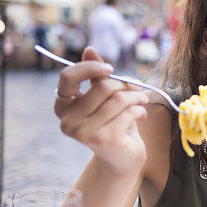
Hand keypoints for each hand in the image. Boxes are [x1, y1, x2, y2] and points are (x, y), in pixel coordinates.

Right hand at [54, 47, 147, 172]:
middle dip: (125, 85)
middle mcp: (67, 120)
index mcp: (63, 106)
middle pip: (102, 87)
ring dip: (137, 97)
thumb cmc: (113, 122)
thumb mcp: (104, 96)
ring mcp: (83, 132)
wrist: (123, 157)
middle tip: (137, 88)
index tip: (111, 69)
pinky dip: (140, 110)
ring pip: (118, 99)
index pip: (68, 76)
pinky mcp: (102, 140)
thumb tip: (90, 49)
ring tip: (143, 100)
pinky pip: (127, 112)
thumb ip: (96, 75)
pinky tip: (142, 115)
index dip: (90, 68)